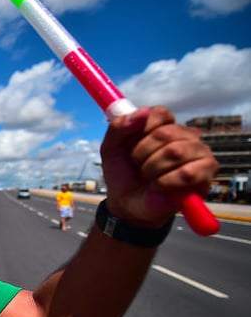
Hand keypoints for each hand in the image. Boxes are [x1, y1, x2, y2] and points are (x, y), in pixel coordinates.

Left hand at [100, 106, 217, 227]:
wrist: (128, 205)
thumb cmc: (124, 175)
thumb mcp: (111, 149)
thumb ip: (119, 126)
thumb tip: (143, 111)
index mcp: (164, 126)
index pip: (159, 114)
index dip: (141, 131)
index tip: (130, 147)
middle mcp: (186, 136)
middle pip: (166, 133)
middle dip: (142, 154)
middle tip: (139, 166)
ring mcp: (199, 153)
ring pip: (176, 151)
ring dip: (153, 169)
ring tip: (149, 178)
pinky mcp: (206, 173)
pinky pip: (188, 172)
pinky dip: (166, 182)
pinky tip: (160, 187)